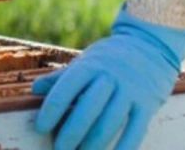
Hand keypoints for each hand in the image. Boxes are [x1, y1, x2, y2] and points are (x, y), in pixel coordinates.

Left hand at [31, 5, 184, 149]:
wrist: (150, 44)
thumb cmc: (109, 58)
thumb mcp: (85, 61)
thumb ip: (61, 77)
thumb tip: (34, 89)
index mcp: (89, 66)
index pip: (66, 88)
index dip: (51, 109)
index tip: (40, 127)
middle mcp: (110, 77)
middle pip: (87, 108)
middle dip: (71, 133)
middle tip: (59, 149)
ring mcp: (130, 90)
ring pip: (109, 122)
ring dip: (94, 144)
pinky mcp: (147, 104)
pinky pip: (135, 130)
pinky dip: (124, 148)